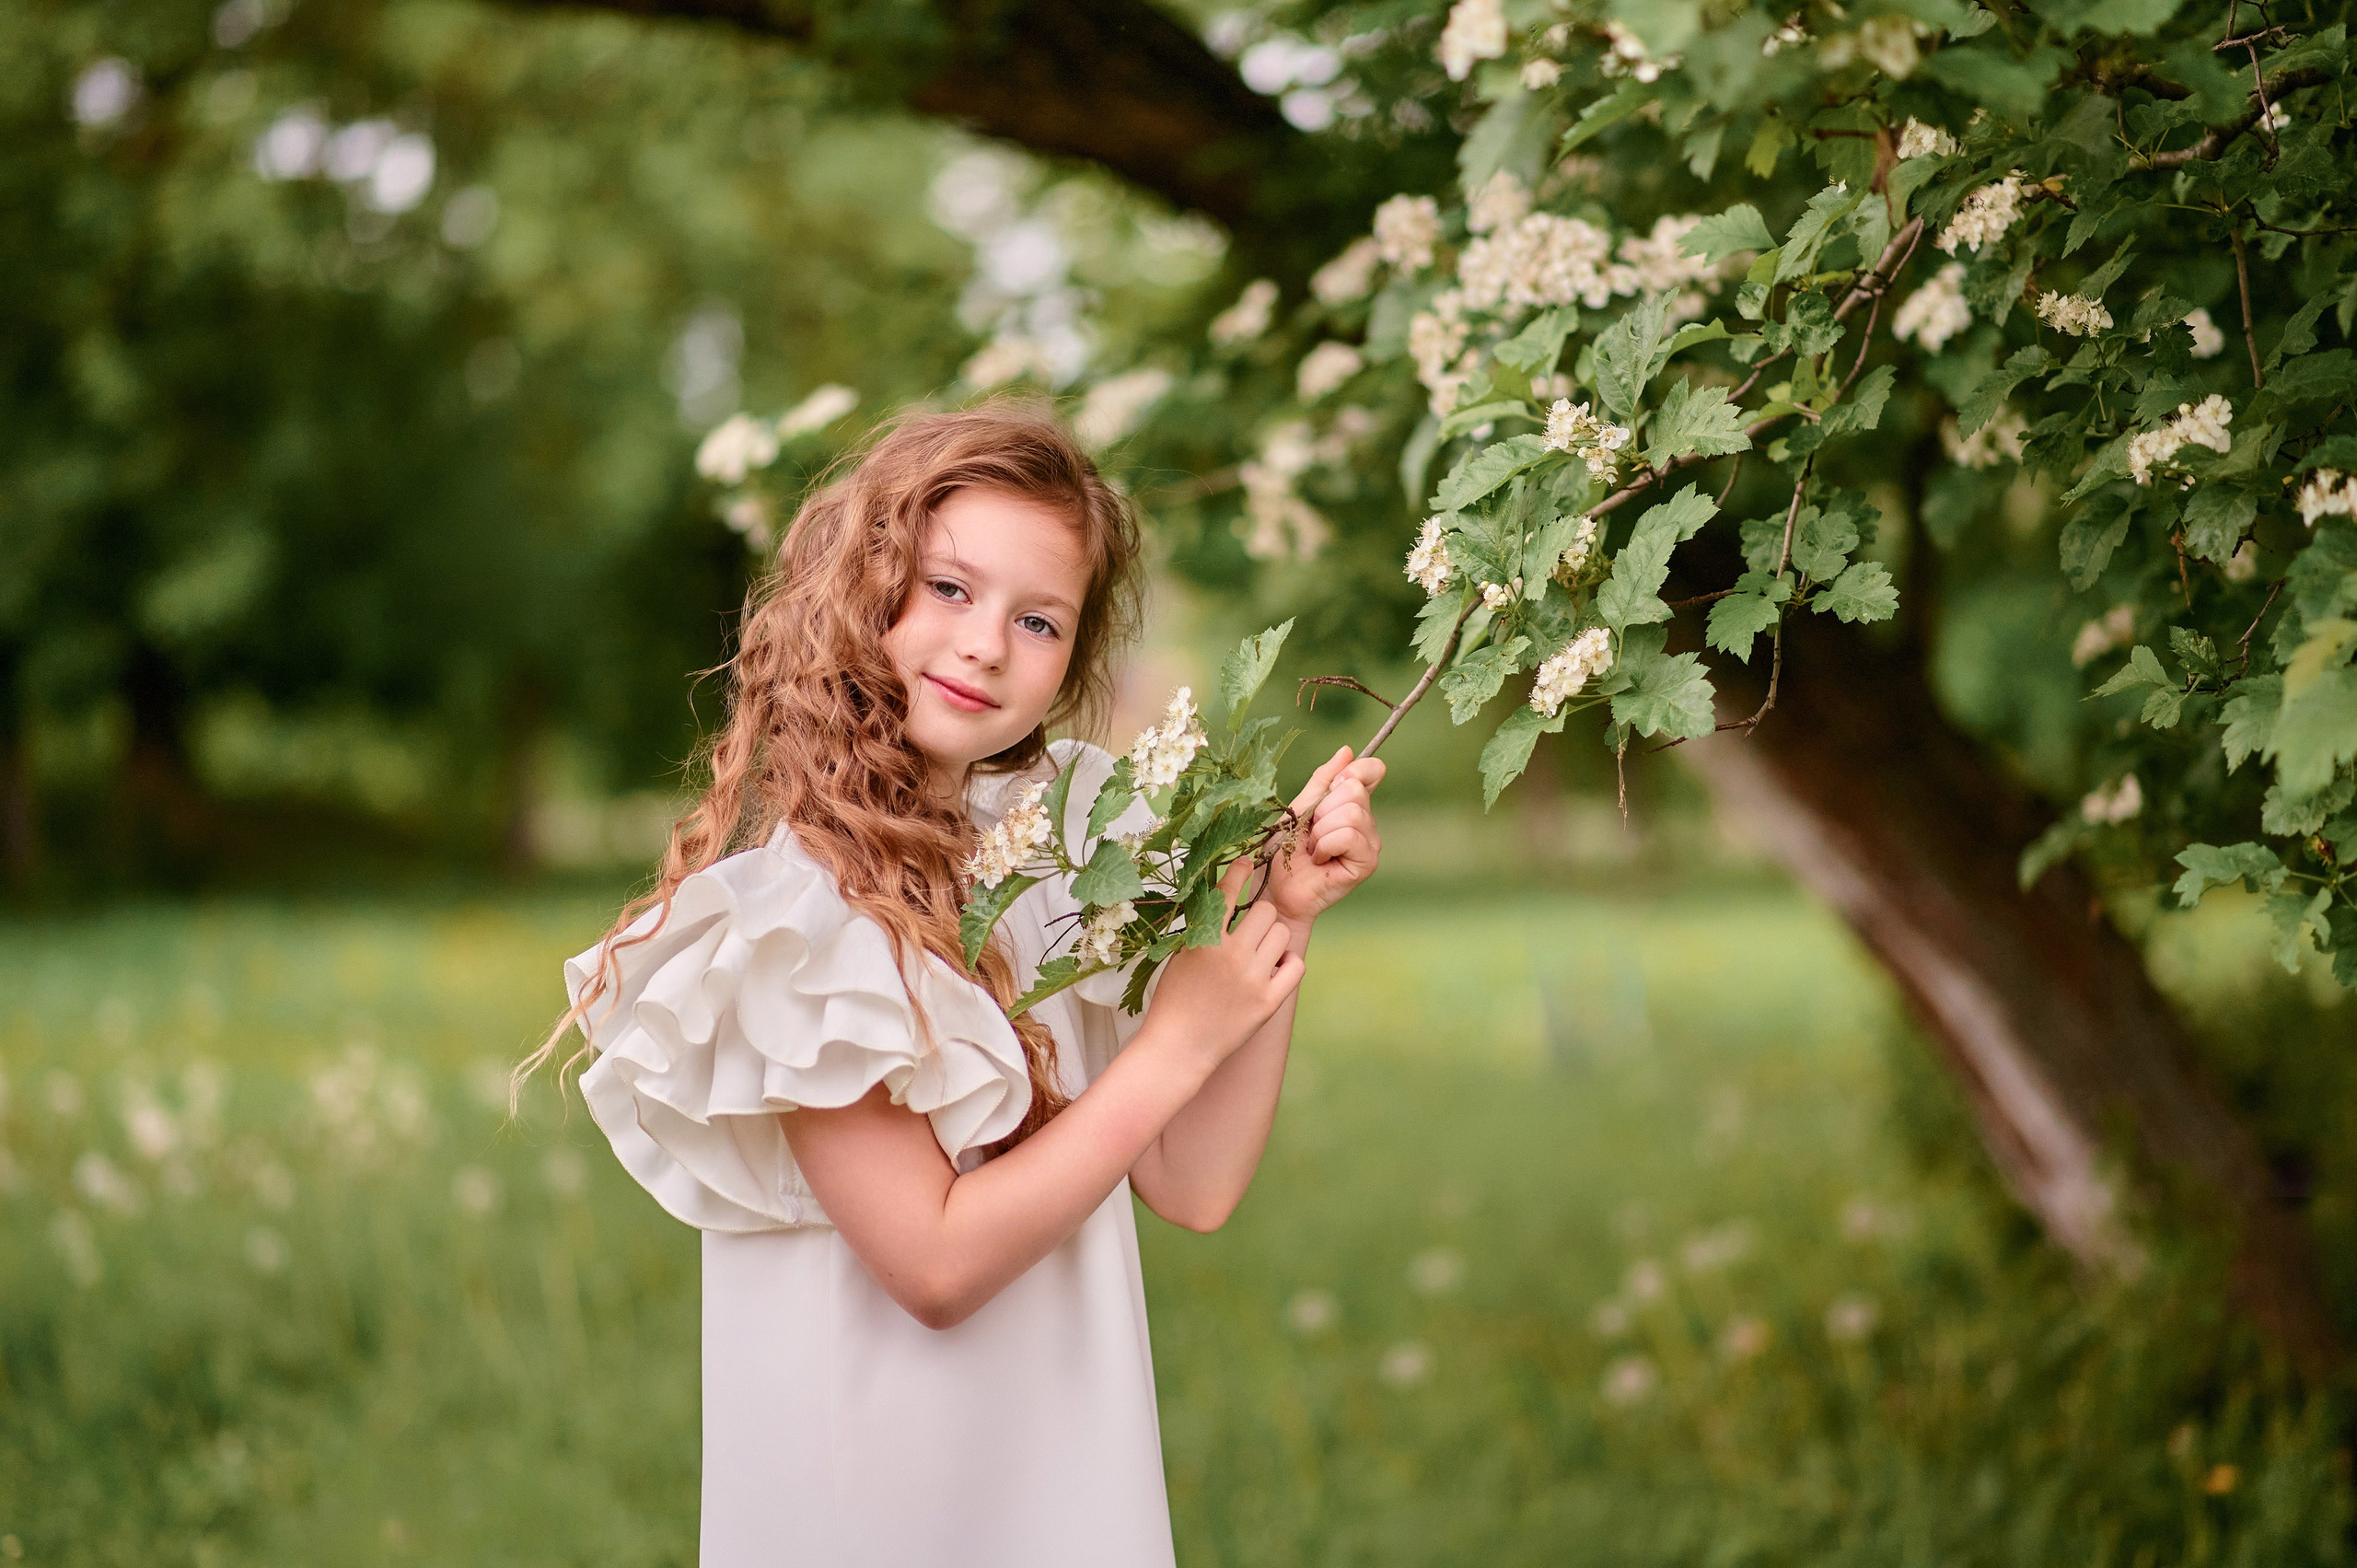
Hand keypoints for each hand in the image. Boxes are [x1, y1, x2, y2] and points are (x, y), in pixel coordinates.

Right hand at [1144, 861, 1305, 1073]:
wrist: (1179, 1047)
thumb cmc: (1174, 999)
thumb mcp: (1180, 954)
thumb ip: (1202, 926)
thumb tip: (1222, 895)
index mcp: (1205, 940)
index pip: (1228, 892)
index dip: (1239, 871)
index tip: (1246, 861)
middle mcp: (1232, 955)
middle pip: (1266, 911)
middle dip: (1259, 916)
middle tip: (1250, 930)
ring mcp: (1254, 979)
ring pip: (1282, 934)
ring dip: (1273, 939)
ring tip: (1260, 954)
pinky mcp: (1269, 1001)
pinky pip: (1296, 965)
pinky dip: (1288, 963)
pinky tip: (1274, 969)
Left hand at [1264, 746, 1385, 926]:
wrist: (1275, 890)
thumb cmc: (1282, 852)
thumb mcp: (1298, 807)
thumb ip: (1322, 780)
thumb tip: (1347, 751)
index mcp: (1351, 804)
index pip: (1372, 771)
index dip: (1355, 771)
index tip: (1331, 787)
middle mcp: (1366, 822)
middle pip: (1354, 789)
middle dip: (1321, 810)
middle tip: (1310, 833)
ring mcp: (1369, 842)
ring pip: (1351, 813)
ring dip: (1320, 832)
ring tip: (1312, 849)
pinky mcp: (1367, 862)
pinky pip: (1347, 835)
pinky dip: (1325, 846)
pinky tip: (1319, 860)